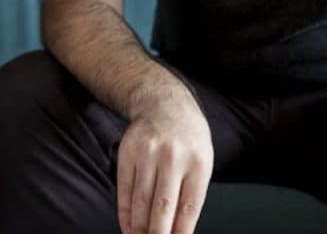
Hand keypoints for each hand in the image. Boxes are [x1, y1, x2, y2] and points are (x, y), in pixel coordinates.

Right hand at [117, 97, 213, 233]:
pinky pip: (125, 189)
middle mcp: (172, 157)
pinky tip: (128, 227)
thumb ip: (191, 194)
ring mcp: (148, 154)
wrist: (165, 105)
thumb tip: (179, 232)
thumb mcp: (201, 162)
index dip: (181, 233)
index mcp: (198, 162)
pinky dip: (125, 212)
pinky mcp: (127, 152)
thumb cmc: (188, 140)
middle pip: (163, 207)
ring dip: (140, 228)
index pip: (189, 207)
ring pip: (142, 201)